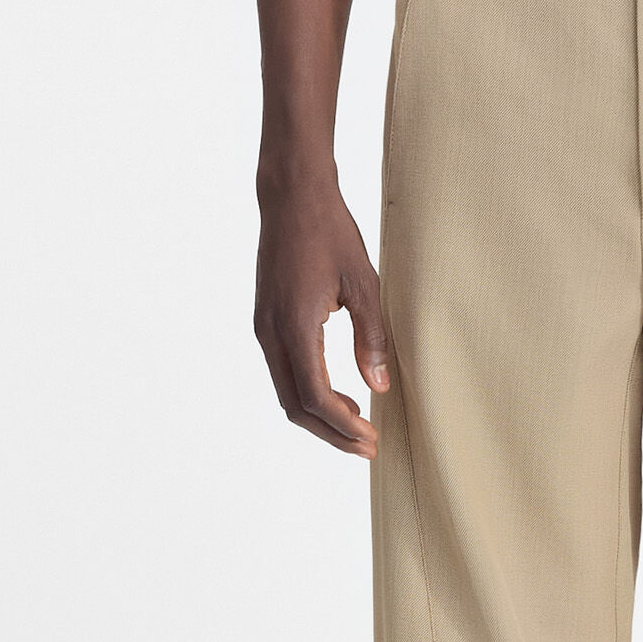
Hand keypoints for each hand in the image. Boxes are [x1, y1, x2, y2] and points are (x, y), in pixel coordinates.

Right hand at [254, 164, 389, 457]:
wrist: (292, 195)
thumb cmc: (330, 232)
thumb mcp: (364, 283)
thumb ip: (371, 337)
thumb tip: (379, 386)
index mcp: (294, 326)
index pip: (314, 396)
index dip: (343, 426)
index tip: (372, 439)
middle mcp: (271, 333)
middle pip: (294, 405)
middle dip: (331, 433)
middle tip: (367, 446)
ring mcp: (264, 327)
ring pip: (286, 392)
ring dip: (319, 416)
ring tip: (357, 426)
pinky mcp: (266, 320)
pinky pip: (283, 371)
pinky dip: (308, 393)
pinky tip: (338, 394)